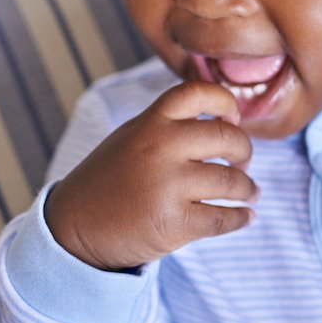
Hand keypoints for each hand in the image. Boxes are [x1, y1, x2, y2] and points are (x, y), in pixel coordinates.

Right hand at [45, 82, 257, 270]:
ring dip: (248, 188)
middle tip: (243, 162)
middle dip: (244, 151)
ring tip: (249, 191)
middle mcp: (161, 148)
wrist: (73, 230)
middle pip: (228, 138)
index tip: (233, 118)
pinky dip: (240, 217)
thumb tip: (229, 122)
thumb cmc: (110, 181)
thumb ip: (171, 127)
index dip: (226, 102)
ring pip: (232, 181)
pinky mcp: (173, 222)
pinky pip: (224, 218)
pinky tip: (244, 216)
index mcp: (151, 122)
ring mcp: (168, 186)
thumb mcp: (132, 138)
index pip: (199, 92)